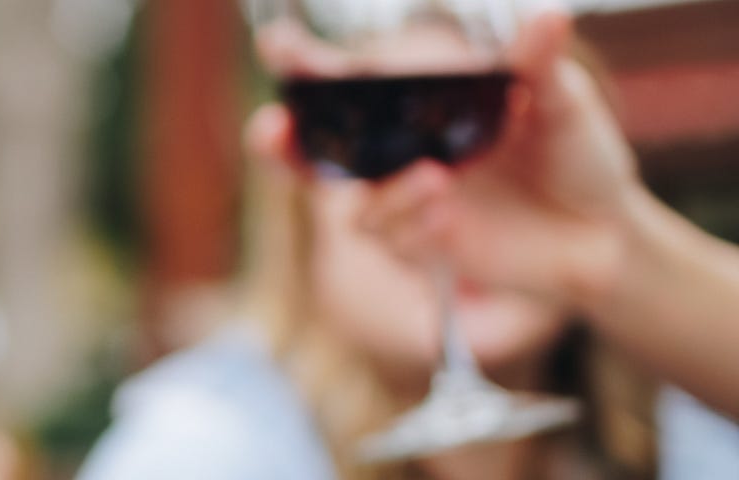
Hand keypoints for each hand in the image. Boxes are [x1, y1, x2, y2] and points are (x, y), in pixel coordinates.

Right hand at [250, 11, 648, 304]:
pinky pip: (396, 242)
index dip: (302, 65)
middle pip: (314, 155)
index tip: (277, 45)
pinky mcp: (426, 248)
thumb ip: (540, 63)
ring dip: (386, 194)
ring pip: (359, 207)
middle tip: (272, 129)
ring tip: (437, 181)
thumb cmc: (577, 156)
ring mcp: (409, 203)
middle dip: (280, 145)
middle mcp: (401, 155)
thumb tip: (548, 14)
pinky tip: (449, 219)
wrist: (607, 233)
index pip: (346, 85)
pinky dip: (415, 227)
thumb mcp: (564, 103)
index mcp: (420, 107)